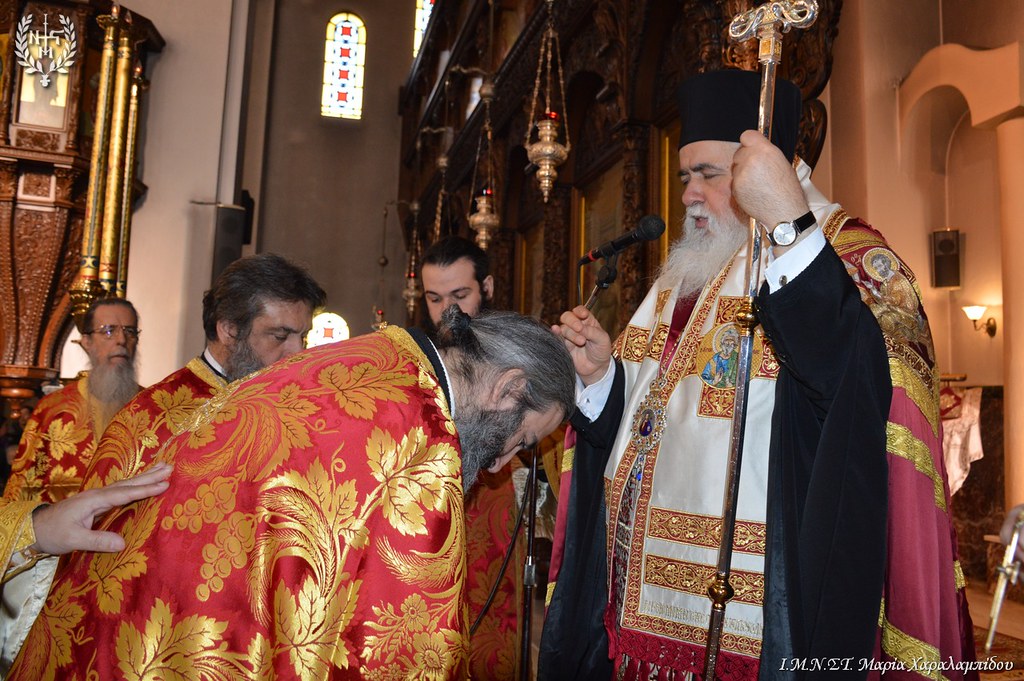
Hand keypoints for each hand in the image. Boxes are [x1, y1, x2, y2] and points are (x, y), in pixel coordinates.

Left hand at [30, 462, 171, 554]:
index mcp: (94, 500)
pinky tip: (141, 483)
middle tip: (170, 467)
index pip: (125, 494)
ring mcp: (97, 497)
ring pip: (125, 484)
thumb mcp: (73, 540)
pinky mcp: (96, 503)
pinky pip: (121, 491)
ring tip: (162, 467)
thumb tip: (123, 543)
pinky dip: (135, 485)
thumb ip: (98, 540)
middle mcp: (98, 495)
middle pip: (128, 483)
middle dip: (149, 475)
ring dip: (144, 476)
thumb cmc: (52, 533)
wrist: (34, 529)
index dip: (145, 489)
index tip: (165, 484)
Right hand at [552, 306, 611, 384]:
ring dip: (571, 334)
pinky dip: (555, 333)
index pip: (580, 310)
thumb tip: (579, 327)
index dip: (579, 311)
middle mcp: (576, 326)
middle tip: (579, 328)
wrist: (596, 368)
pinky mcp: (563, 345)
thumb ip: (591, 332)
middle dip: (572, 321)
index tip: (583, 316)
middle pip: (567, 316)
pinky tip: (555, 330)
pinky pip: (557, 337)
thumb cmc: (601, 351)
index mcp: (588, 321)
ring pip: (563, 328)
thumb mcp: (602, 340)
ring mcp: (569, 335)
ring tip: (582, 342)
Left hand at [731, 129, 808, 227]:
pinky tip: (753, 193)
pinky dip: (740, 186)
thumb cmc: (787, 189)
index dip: (748, 142)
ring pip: (735, 168)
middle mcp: (751, 159)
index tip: (750, 147)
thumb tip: (754, 148)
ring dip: (742, 174)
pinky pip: (734, 182)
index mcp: (766, 150)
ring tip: (758, 184)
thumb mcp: (781, 163)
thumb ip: (765, 153)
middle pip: (739, 152)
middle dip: (745, 160)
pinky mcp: (735, 187)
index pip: (747, 135)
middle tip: (757, 171)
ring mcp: (741, 174)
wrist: (784, 212)